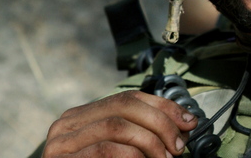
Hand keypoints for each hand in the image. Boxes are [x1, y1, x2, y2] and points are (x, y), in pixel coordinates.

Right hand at [43, 90, 197, 157]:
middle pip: (124, 105)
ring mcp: (61, 142)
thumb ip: (145, 134)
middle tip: (179, 146)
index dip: (163, 107)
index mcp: (83, 116)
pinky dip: (133, 157)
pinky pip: (105, 150)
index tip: (189, 122)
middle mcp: (68, 123)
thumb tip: (188, 122)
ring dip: (150, 142)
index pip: (129, 98)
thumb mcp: (124, 151)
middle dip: (160, 123)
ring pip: (116, 126)